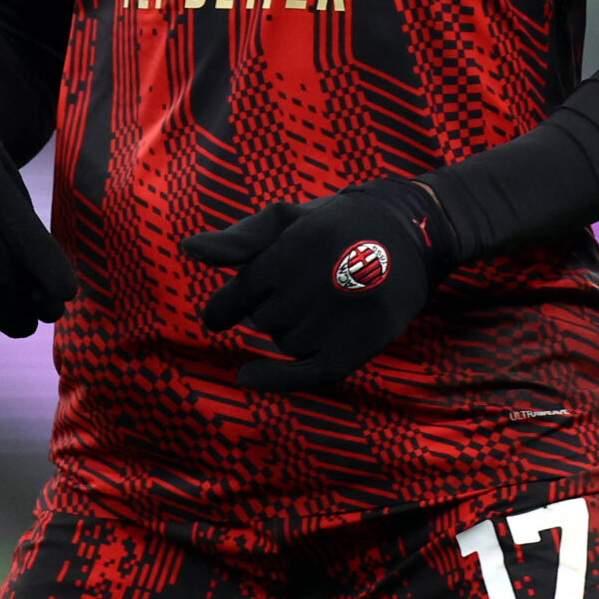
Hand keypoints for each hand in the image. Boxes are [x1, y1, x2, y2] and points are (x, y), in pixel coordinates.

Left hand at [179, 178, 449, 390]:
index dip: (224, 307)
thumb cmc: (333, 225)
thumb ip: (239, 239)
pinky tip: (247, 377)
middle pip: (264, 319)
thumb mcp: (287, 219)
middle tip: (292, 294)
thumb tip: (188, 249)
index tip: (215, 318)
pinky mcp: (368, 339)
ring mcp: (349, 312)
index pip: (244, 290)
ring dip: (287, 333)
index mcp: (301, 243)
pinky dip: (277, 379)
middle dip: (267, 311)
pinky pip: (311, 371)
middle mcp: (325, 278)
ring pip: (286, 344)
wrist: (410, 233)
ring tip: (314, 308)